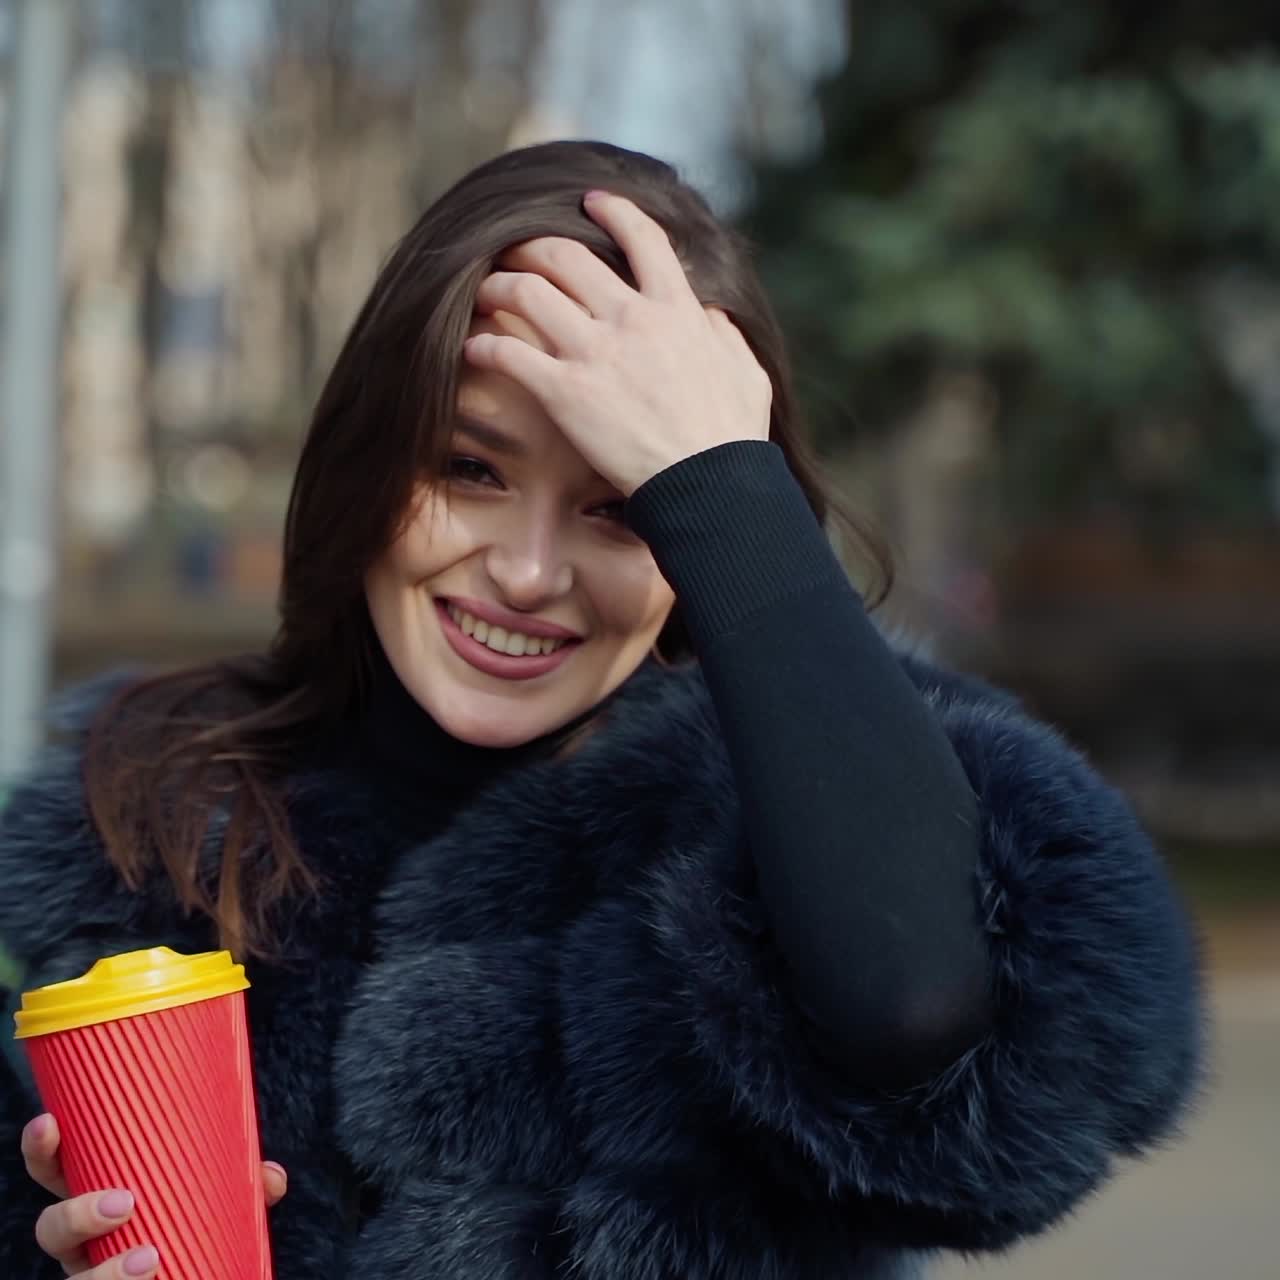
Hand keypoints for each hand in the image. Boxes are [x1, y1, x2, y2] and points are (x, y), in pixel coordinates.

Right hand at [21, 1112, 286, 1277]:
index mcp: (100, 1194)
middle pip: (51, 1229)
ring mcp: (92, 1273)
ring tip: (150, 1258)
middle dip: (76, 1215)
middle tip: (125, 1202)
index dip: (43, 1149)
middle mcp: (85, 1241)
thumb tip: (271, 1177)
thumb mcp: (217, 1193)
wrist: (199, 1271)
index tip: (50, 1123)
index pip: (57, 1170)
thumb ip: (244, 1183)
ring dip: (104, 1273)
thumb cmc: (196, 1219)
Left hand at [463, 190, 771, 495]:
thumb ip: (721, 334)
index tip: (590, 202)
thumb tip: (709, 314)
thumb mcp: (745, 372)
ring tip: (483, 293)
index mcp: (676, 309)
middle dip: (531, 245)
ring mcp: (595, 353)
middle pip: (564, 254)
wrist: (709, 485)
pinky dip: (484, 347)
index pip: (642, 238)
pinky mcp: (565, 392)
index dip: (612, 212)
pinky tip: (473, 349)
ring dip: (498, 287)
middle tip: (513, 252)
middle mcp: (631, 319)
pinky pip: (509, 354)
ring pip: (527, 293)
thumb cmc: (732, 438)